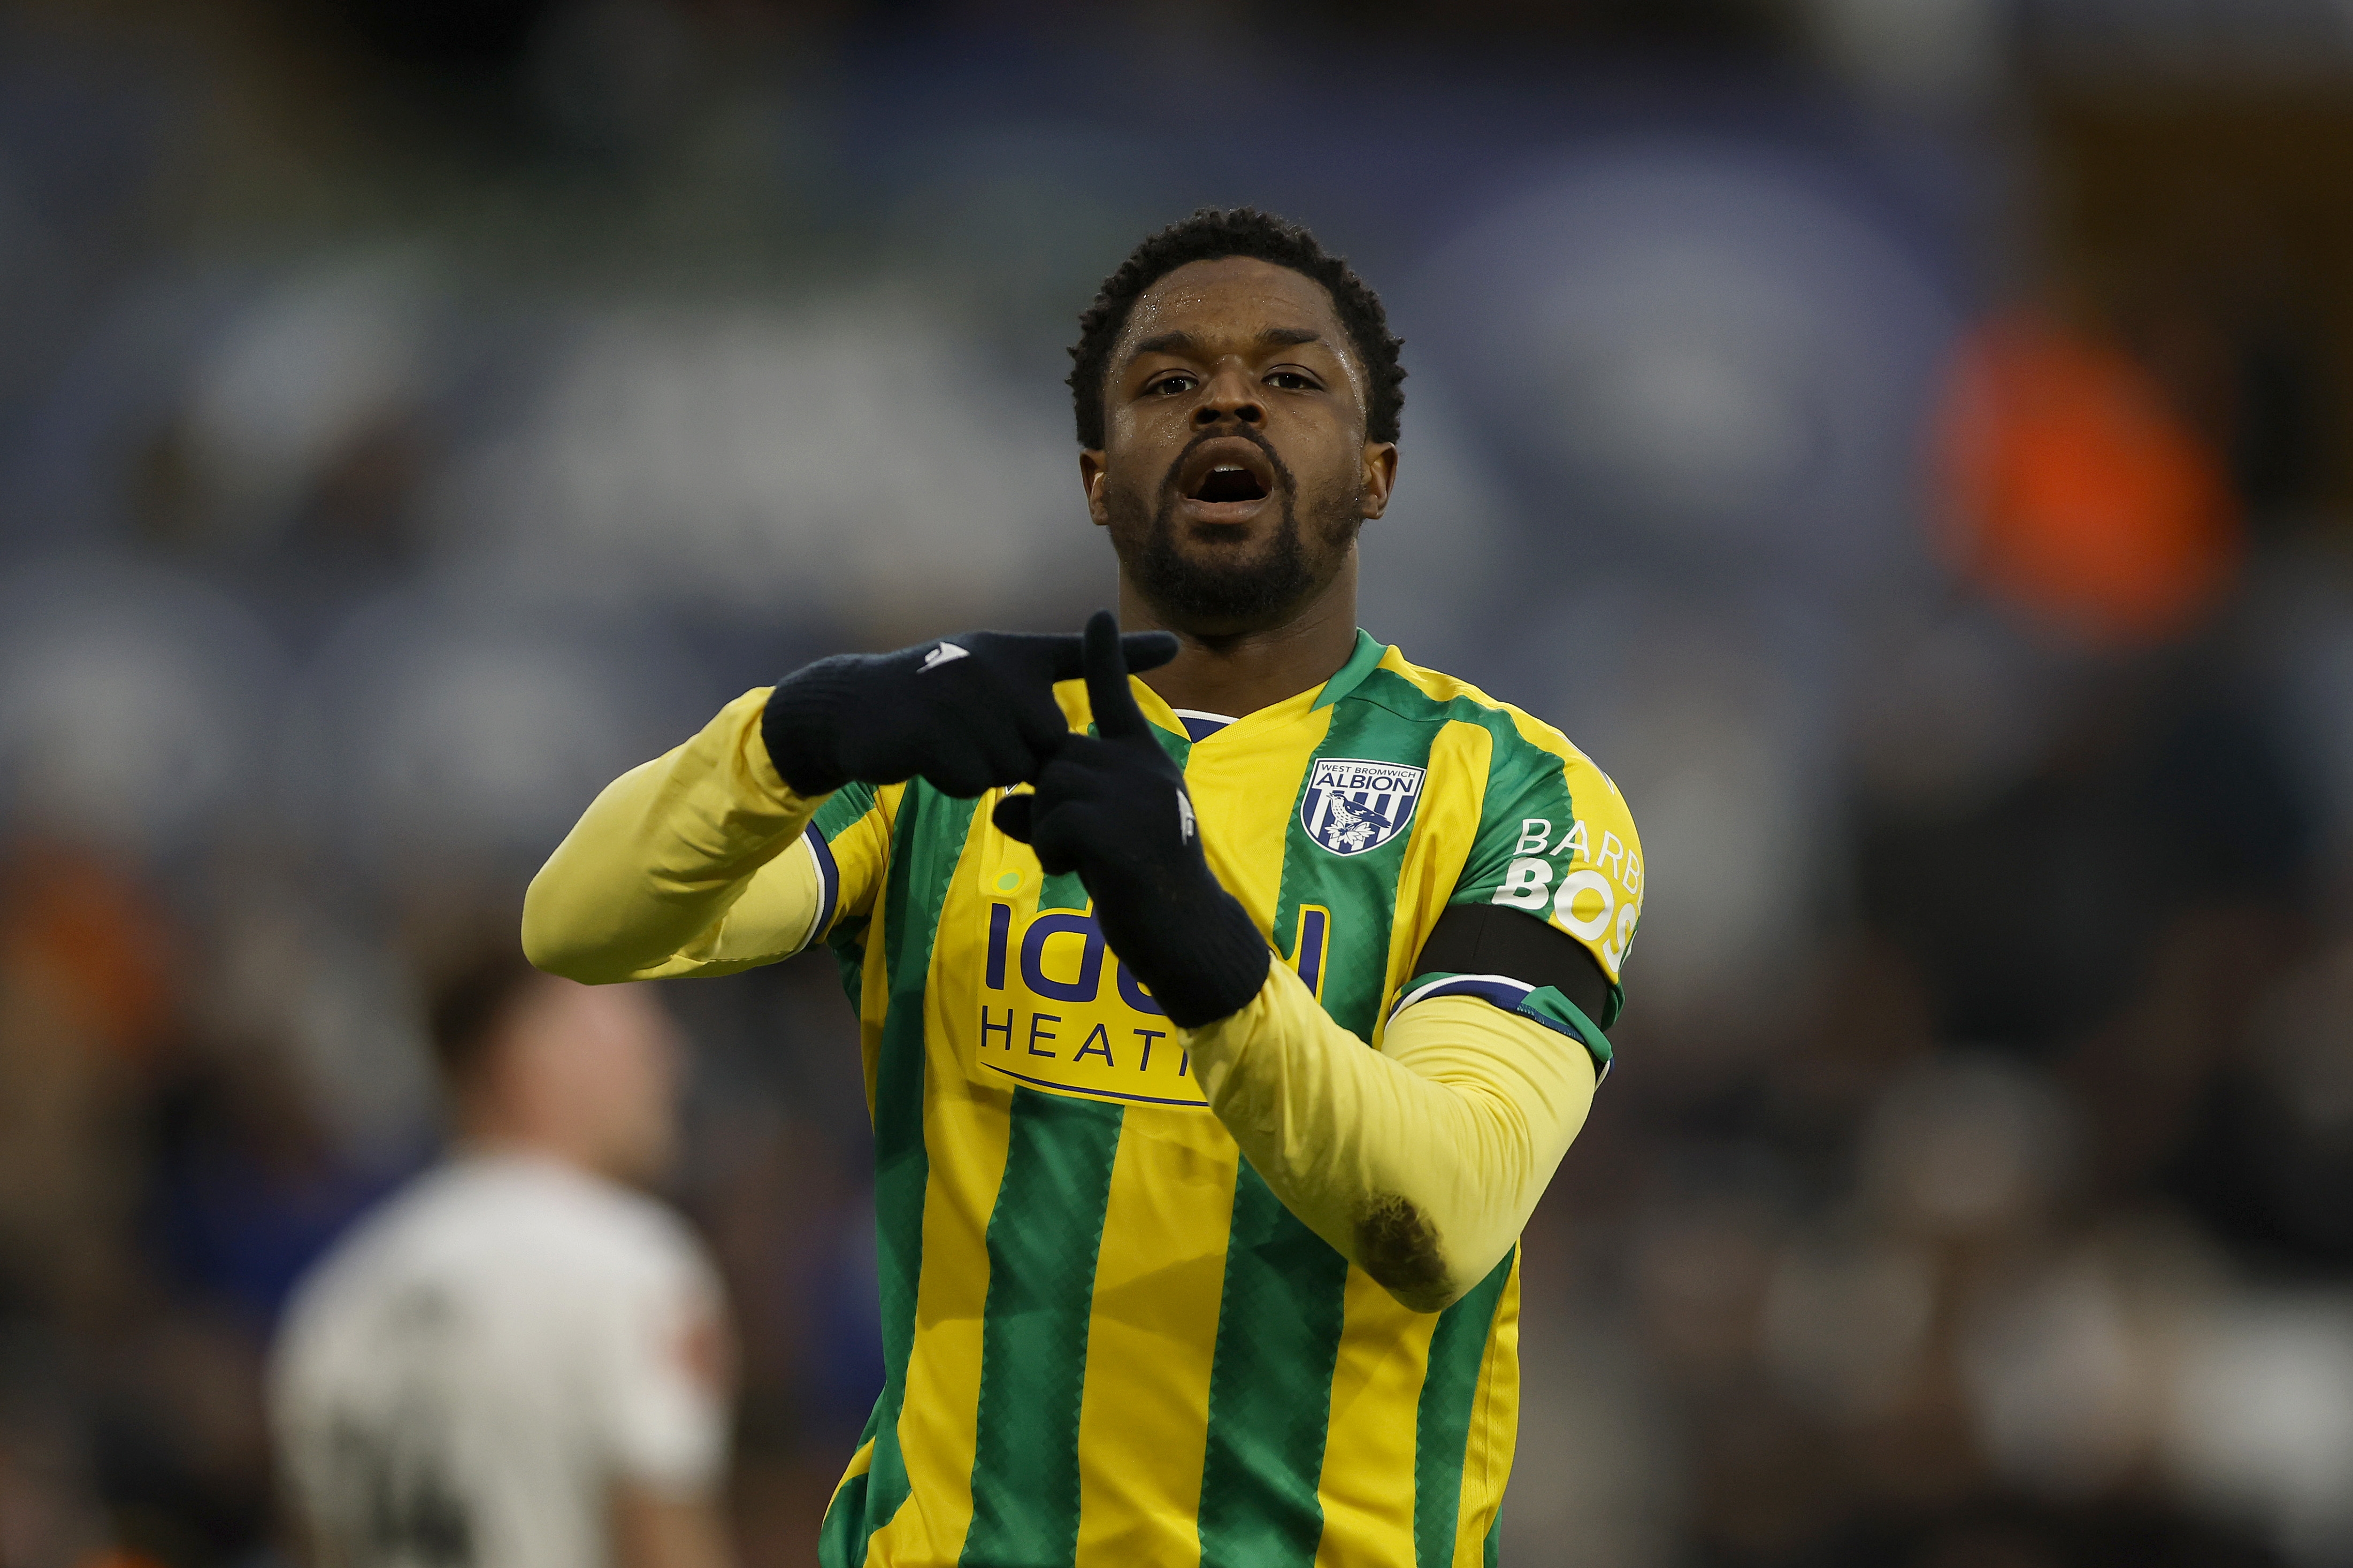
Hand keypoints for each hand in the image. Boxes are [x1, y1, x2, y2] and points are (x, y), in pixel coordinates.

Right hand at [762, 626, 1178, 797]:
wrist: (858, 708)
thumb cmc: (932, 695)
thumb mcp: (988, 677)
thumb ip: (1038, 688)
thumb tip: (1074, 723)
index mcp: (1013, 654)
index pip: (1078, 655)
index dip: (1129, 652)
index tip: (1178, 644)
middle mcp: (996, 668)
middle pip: (1050, 743)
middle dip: (1021, 756)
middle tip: (977, 735)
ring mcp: (964, 697)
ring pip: (1013, 768)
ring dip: (986, 770)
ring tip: (951, 741)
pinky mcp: (936, 731)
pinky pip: (976, 780)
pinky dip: (955, 779)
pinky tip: (931, 753)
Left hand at [993, 611, 1269, 1027]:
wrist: (1187, 934)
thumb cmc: (1146, 889)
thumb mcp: (1099, 841)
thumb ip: (1058, 814)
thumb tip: (1004, 810)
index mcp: (1146, 763)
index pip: (1118, 699)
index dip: (1106, 657)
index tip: (1095, 615)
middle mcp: (1142, 769)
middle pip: (1055, 758)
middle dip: (1046, 801)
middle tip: (1071, 848)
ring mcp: (1133, 796)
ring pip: (1048, 789)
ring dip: (1048, 831)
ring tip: (1080, 862)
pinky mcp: (1116, 829)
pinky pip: (1051, 823)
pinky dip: (1050, 851)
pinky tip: (1076, 872)